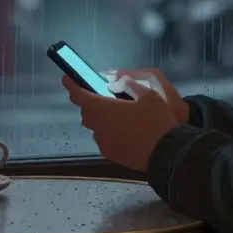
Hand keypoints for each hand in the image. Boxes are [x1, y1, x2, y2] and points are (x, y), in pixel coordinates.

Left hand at [61, 74, 181, 172]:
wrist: (166, 153)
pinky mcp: (109, 153)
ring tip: (115, 116)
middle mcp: (99, 126)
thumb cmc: (157, 121)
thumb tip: (113, 82)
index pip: (79, 95)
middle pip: (85, 111)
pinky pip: (102, 138)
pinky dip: (106, 132)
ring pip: (93, 126)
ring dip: (98, 118)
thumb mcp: (148, 95)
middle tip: (102, 97)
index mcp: (105, 109)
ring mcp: (103, 141)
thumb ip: (128, 85)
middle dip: (89, 102)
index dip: (71, 85)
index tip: (67, 78)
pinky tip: (122, 131)